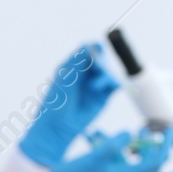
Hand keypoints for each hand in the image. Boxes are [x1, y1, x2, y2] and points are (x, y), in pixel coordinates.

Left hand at [18, 43, 119, 167]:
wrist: (58, 127)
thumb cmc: (56, 102)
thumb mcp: (65, 79)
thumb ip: (78, 62)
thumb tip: (89, 44)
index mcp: (72, 67)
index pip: (86, 52)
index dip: (93, 48)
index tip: (97, 47)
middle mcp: (85, 75)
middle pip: (99, 61)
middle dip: (101, 62)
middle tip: (98, 67)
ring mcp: (95, 85)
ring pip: (107, 73)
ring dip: (106, 75)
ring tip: (97, 85)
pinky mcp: (104, 97)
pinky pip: (114, 86)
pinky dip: (116, 83)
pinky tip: (113, 85)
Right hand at [33, 128, 172, 171]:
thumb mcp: (93, 158)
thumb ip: (113, 145)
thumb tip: (130, 134)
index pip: (155, 160)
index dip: (166, 144)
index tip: (172, 129)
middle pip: (142, 160)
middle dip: (144, 142)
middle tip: (144, 128)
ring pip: (122, 158)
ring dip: (117, 143)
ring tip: (102, 131)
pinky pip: (108, 162)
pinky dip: (103, 149)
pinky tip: (90, 138)